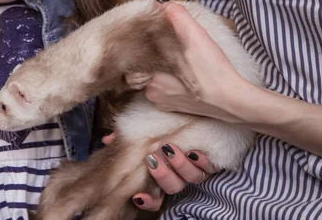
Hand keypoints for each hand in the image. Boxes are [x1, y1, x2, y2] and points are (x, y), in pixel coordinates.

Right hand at [101, 133, 216, 210]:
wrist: (198, 121)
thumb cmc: (166, 128)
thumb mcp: (144, 131)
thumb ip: (126, 138)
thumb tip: (109, 139)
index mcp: (163, 174)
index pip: (155, 198)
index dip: (148, 200)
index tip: (138, 195)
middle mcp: (180, 176)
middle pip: (173, 187)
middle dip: (162, 175)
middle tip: (152, 158)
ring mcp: (196, 169)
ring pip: (191, 177)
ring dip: (180, 165)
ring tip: (171, 148)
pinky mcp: (212, 161)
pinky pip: (210, 167)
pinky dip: (202, 161)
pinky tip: (195, 152)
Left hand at [130, 0, 255, 123]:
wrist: (232, 101)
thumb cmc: (212, 71)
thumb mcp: (195, 38)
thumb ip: (177, 18)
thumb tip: (160, 1)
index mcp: (151, 78)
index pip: (134, 63)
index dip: (143, 52)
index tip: (156, 45)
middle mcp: (153, 94)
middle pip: (143, 73)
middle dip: (154, 62)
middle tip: (172, 53)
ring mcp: (165, 104)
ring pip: (154, 84)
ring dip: (163, 74)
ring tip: (180, 64)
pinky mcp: (177, 110)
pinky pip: (166, 95)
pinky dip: (173, 86)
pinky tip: (186, 78)